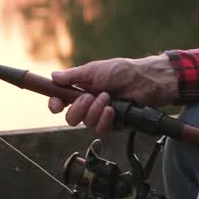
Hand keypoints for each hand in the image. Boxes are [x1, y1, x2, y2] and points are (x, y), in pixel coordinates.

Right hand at [47, 55, 179, 132]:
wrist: (144, 80)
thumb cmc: (122, 71)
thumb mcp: (95, 70)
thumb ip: (74, 75)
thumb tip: (53, 76)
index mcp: (81, 89)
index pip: (61, 101)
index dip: (55, 105)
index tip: (56, 105)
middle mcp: (89, 103)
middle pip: (70, 117)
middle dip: (77, 109)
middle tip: (89, 97)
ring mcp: (100, 114)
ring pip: (85, 123)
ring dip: (95, 110)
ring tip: (107, 97)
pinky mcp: (112, 123)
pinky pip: (100, 129)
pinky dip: (104, 119)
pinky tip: (112, 110)